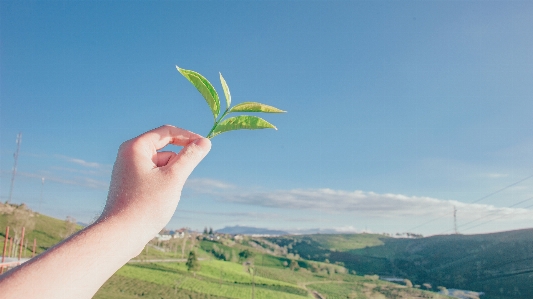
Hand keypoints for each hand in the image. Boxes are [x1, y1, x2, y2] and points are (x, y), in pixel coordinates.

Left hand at [99, 125, 210, 241]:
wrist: (121, 234)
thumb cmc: (146, 205)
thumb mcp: (174, 178)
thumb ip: (190, 157)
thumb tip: (205, 142)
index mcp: (135, 147)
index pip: (166, 132)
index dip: (188, 136)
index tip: (205, 146)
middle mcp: (129, 154)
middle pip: (164, 149)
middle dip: (177, 163)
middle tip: (179, 182)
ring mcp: (128, 170)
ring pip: (161, 164)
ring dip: (171, 175)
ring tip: (164, 196)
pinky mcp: (131, 184)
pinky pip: (154, 176)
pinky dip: (163, 184)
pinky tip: (158, 202)